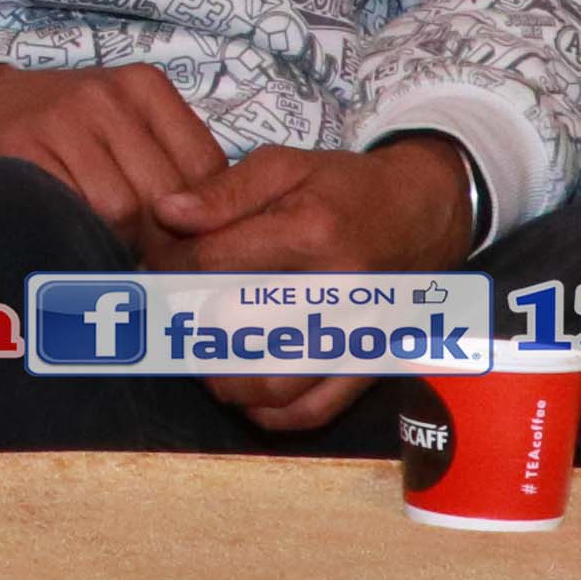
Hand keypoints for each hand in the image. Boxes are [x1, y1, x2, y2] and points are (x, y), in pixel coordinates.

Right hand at [0, 59, 222, 242]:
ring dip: (118, 247)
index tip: (186, 253)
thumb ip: (169, 167)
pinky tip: (74, 246)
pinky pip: (71, 211)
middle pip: (162, 196)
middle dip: (160, 245)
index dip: (201, 223)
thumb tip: (214, 238)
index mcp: (143, 88)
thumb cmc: (57, 129)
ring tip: (109, 261)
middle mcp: (105, 97)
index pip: (204, 169)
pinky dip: (78, 239)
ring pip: (119, 210)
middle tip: (148, 273)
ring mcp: (59, 118)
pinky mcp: (18, 146)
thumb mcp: (121, 124)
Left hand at [149, 137, 475, 429]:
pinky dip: (268, 412)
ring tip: (205, 354)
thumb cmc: (346, 188)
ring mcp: (356, 334)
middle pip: (233, 327)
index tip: (156, 266)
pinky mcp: (369, 364)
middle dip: (191, 320)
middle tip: (177, 311)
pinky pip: (312, 410)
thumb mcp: (286, 166)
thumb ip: (223, 191)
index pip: (213, 262)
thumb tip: (166, 214)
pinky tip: (245, 389)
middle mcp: (338, 290)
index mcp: (311, 233)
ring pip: (270, 384)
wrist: (424, 213)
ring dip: (222, 378)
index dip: (168, 266)